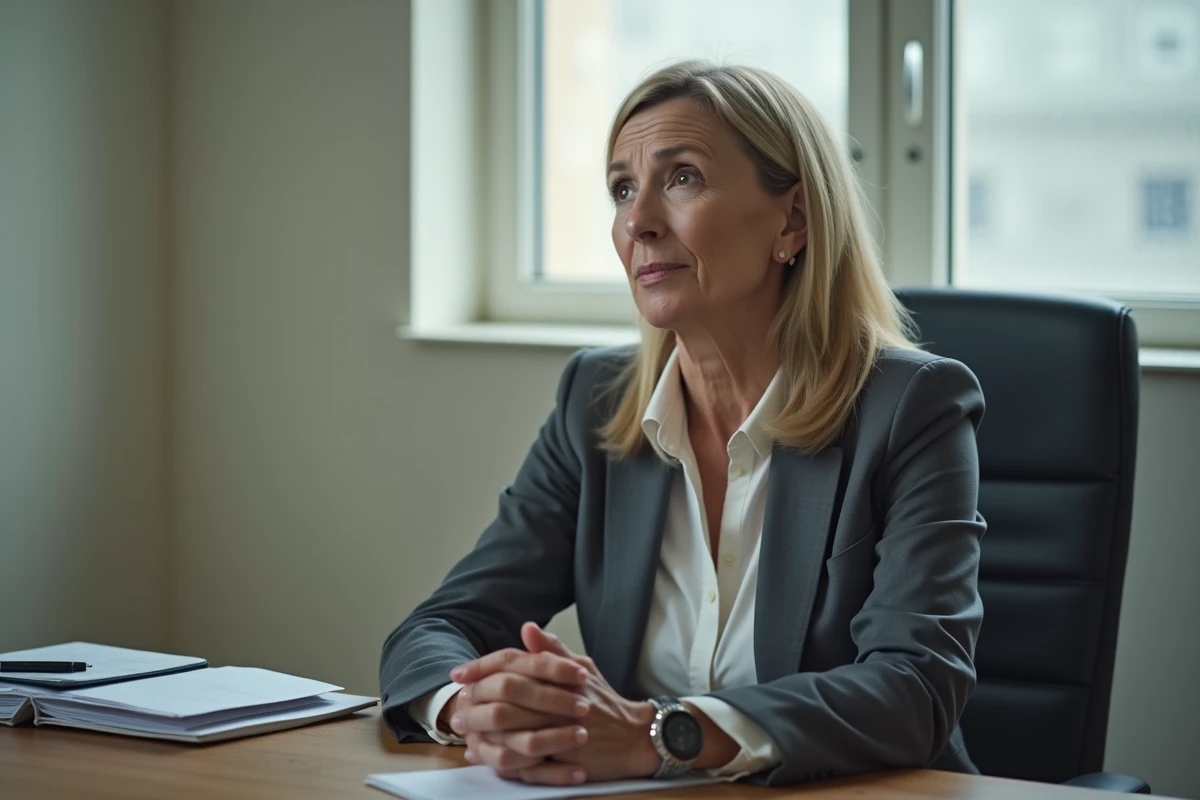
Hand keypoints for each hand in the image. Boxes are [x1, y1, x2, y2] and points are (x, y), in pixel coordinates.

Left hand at [455, 623, 659, 784]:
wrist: (636, 736)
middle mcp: (560, 698)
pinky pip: (526, 761)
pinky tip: (483, 756)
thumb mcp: (582, 668)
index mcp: (560, 674)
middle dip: (477, 702)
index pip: (514, 663)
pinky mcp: (565, 759)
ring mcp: (562, 730)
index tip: (459, 673)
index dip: (482, 667)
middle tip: (457, 708)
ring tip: (465, 732)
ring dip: (483, 731)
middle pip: (507, 697)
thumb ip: (552, 649)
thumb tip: (527, 627)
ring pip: (512, 730)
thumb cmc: (605, 701)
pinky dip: (500, 759)